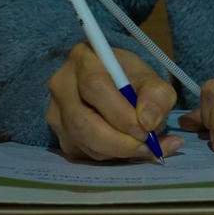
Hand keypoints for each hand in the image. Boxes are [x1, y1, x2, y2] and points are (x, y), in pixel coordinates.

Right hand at [46, 43, 182, 160]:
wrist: (113, 83)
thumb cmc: (130, 77)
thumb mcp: (151, 78)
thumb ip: (157, 95)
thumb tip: (148, 122)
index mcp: (84, 58)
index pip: (95, 86)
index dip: (121, 113)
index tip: (146, 129)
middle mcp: (62, 84)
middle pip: (82, 121)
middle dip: (119, 141)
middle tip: (147, 147)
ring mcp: (56, 112)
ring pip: (82, 141)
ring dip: (117, 151)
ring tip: (146, 148)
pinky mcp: (59, 135)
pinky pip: (83, 153)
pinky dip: (111, 157)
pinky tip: (130, 149)